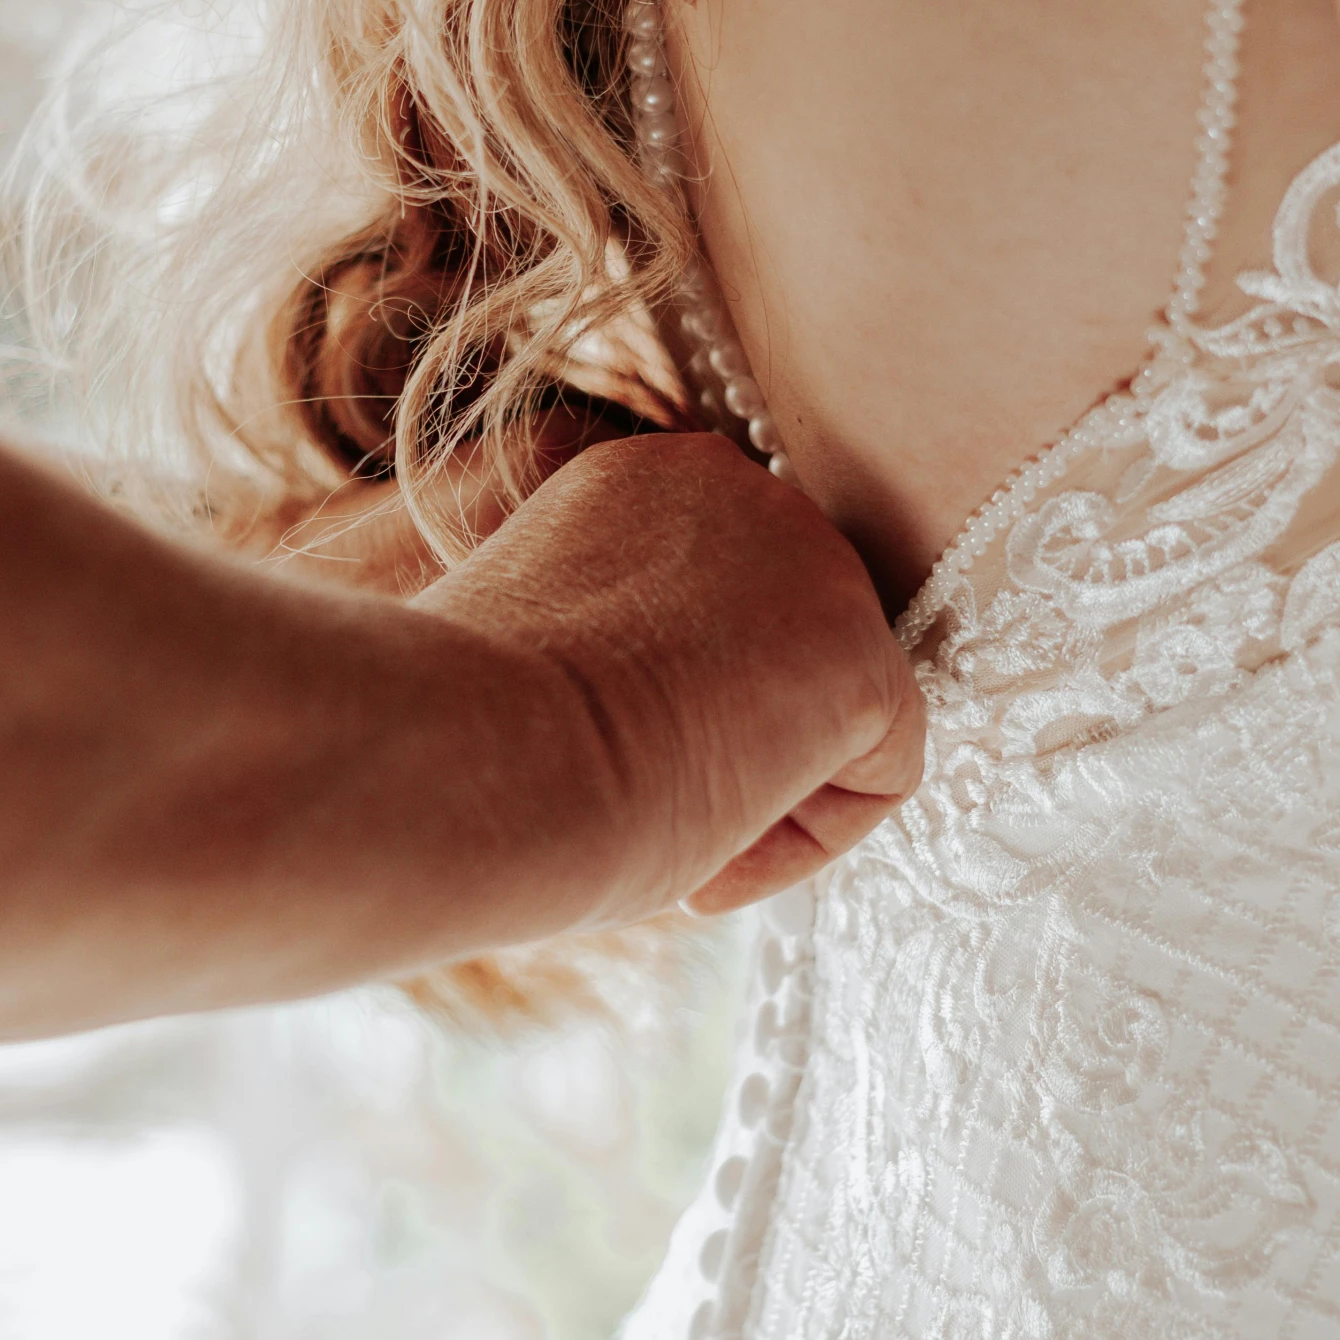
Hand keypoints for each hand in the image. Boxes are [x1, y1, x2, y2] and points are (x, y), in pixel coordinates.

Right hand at [417, 432, 923, 923]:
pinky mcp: (857, 652)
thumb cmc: (460, 737)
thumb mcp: (538, 654)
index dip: (668, 706)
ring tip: (660, 831)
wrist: (456, 758)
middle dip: (730, 744)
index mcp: (641, 480)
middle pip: (788, 649)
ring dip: (762, 793)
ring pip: (839, 711)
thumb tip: (672, 703)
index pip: (717, 603)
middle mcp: (736, 488)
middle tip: (633, 810)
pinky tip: (707, 859)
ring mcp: (808, 560)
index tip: (593, 762)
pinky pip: (883, 773)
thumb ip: (618, 641)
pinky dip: (803, 842)